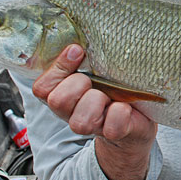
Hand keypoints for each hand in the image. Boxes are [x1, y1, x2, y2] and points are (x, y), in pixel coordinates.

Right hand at [32, 44, 156, 179]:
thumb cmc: (114, 87)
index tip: (78, 51)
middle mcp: (71, 114)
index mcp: (62, 95)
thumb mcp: (94, 69)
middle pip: (58, 101)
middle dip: (79, 84)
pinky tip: (126, 107)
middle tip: (97, 81)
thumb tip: (76, 45)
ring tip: (112, 95)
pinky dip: (120, 113)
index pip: (42, 87)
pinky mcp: (114, 134)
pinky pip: (112, 125)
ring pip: (81, 119)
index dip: (59, 68)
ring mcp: (92, 128)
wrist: (138, 117)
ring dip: (98, 100)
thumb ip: (82, 59)